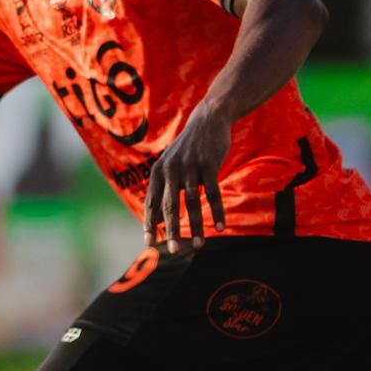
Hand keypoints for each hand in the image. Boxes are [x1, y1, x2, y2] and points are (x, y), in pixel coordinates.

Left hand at [143, 104, 231, 256]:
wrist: (208, 120)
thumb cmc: (188, 148)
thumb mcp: (170, 164)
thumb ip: (163, 187)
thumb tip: (156, 218)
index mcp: (158, 171)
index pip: (151, 202)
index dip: (150, 224)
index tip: (150, 243)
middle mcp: (171, 170)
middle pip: (170, 206)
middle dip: (172, 230)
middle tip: (175, 250)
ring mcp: (190, 167)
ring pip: (191, 203)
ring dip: (196, 226)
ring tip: (199, 245)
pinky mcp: (209, 165)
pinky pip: (212, 194)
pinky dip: (216, 213)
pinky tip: (220, 228)